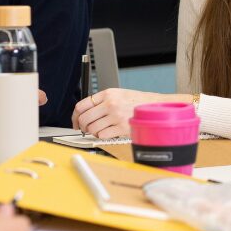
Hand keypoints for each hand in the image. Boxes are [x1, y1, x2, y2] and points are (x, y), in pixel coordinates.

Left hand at [73, 89, 188, 138]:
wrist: (155, 106)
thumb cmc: (138, 101)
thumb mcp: (119, 94)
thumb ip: (102, 101)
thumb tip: (85, 112)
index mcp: (107, 94)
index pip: (81, 105)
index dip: (74, 116)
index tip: (75, 122)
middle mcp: (110, 104)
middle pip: (84, 118)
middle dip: (82, 126)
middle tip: (85, 129)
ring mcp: (115, 116)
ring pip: (92, 128)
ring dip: (93, 132)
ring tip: (99, 130)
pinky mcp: (121, 127)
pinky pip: (102, 135)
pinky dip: (102, 136)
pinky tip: (108, 133)